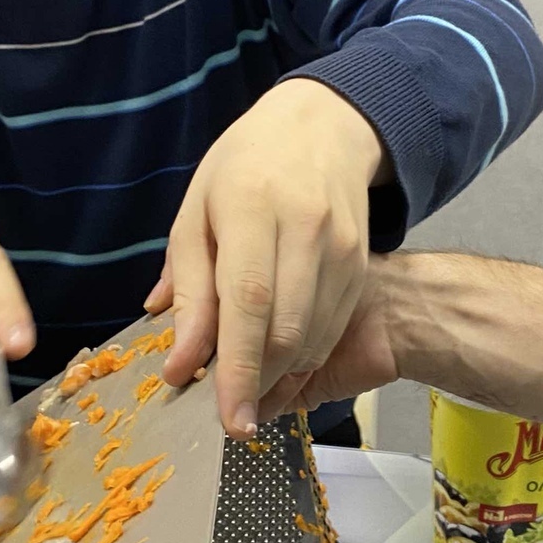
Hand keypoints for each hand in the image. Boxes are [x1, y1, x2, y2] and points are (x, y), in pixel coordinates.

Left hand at [149, 79, 388, 436]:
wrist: (325, 125)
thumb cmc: (245, 166)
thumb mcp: (198, 212)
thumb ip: (189, 287)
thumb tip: (181, 360)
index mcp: (253, 207)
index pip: (247, 301)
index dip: (237, 367)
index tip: (228, 417)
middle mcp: (306, 228)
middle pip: (286, 329)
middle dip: (258, 384)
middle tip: (231, 414)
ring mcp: (343, 246)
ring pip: (313, 336)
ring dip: (279, 374)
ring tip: (247, 384)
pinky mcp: (362, 262)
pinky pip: (332, 327)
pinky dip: (303, 356)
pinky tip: (277, 358)